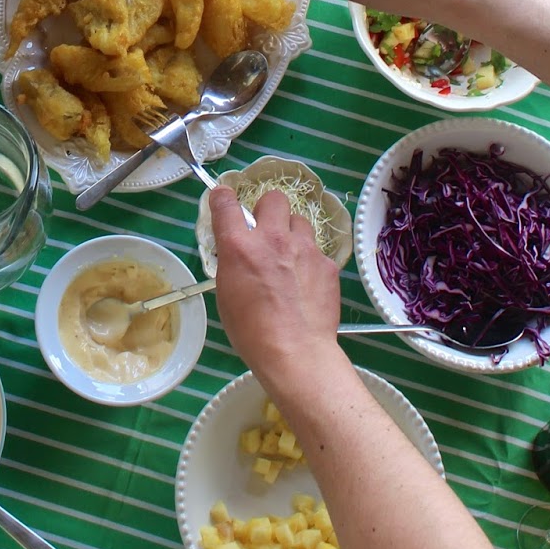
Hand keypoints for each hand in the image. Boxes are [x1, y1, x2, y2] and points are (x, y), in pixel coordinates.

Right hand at [211, 187, 342, 398]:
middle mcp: (273, 239)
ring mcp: (304, 249)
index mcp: (240, 247)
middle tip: (266, 230)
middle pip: (273, 198)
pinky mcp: (327, 264)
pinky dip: (310, 261)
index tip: (224, 198)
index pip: (226, 203)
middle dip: (268, 210)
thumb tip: (239, 253)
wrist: (295, 351)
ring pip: (299, 221)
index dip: (223, 197)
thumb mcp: (227, 294)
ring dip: (292, 234)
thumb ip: (233, 264)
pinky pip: (317, 251)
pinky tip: (307, 283)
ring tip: (289, 258)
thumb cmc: (252, 331)